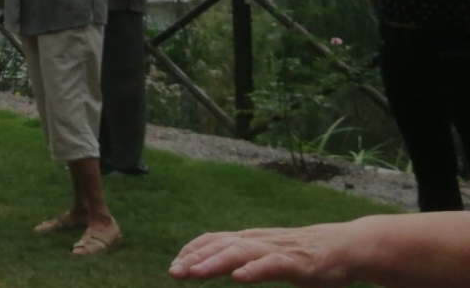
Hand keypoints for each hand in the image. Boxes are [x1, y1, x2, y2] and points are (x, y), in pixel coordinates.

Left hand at [169, 224, 353, 284]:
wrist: (344, 247)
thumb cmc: (304, 255)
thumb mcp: (269, 254)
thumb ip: (247, 258)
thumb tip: (227, 268)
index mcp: (250, 240)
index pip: (214, 240)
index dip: (193, 251)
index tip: (175, 265)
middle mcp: (258, 241)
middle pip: (220, 246)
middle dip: (195, 259)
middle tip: (174, 273)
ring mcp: (276, 250)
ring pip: (240, 253)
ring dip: (215, 263)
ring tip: (195, 273)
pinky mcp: (296, 263)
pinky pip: (271, 265)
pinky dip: (253, 270)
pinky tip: (238, 278)